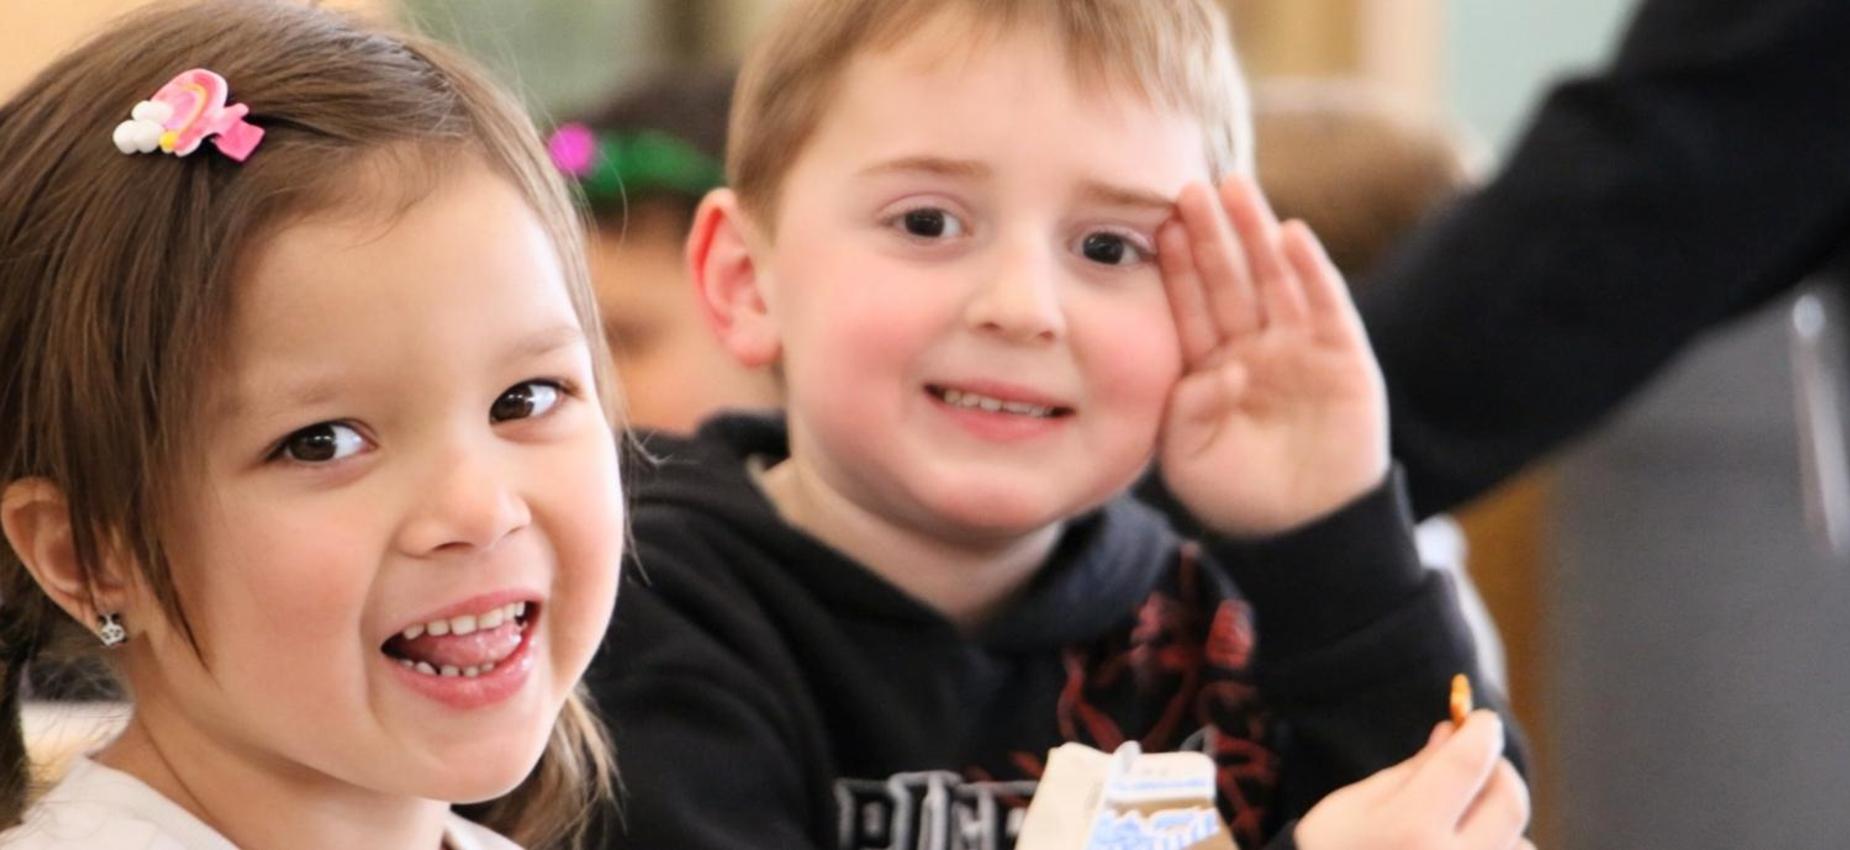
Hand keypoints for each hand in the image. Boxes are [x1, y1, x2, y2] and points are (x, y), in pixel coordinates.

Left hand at [1155, 176, 1387, 535]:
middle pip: (1228, 279)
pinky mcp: (1342, 357)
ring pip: (1273, 279)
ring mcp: (1298, 348)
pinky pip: (1325, 305)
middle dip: (1211, 234)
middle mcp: (1252, 348)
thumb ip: (1185, 412)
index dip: (1177, 267)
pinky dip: (1310, 270)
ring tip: (1237, 188)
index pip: (1190, 306)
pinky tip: (1292, 234)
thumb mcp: (1189, 461)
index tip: (1160, 226)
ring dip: (1256, 234)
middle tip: (1190, 187)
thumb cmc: (1239, 497)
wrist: (1305, 529)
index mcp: (1209, 367)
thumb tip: (1217, 370)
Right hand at [1295, 712, 1534, 849]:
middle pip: (1508, 801)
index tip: (1482, 719)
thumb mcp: (1358, 804)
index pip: (1468, 762)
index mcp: (1411, 828)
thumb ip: (1414, 769)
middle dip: (1499, 769)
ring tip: (1465, 815)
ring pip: (1520, 840)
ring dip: (1500, 818)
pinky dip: (1501, 849)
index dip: (1481, 731)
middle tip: (1480, 759)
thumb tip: (1453, 731)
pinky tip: (1468, 845)